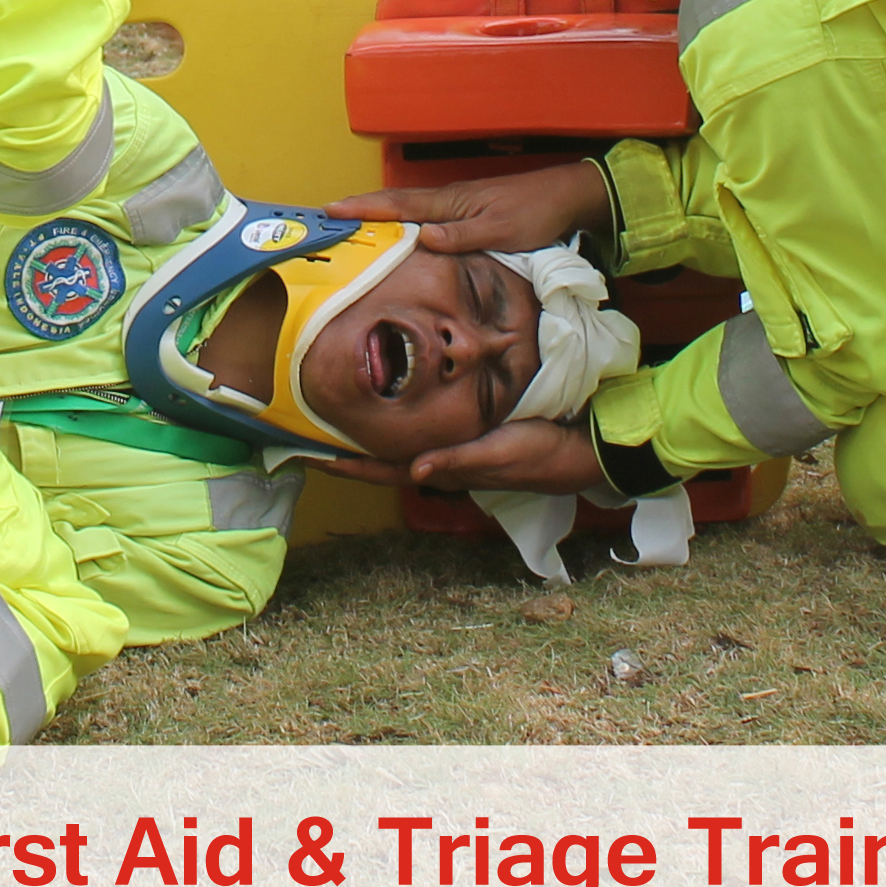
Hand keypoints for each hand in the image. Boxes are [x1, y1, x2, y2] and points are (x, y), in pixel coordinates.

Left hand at [317, 417, 605, 495]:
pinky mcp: (468, 439)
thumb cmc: (539, 453)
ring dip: (369, 441)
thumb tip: (414, 470)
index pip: (385, 470)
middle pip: (383, 461)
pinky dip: (399, 428)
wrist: (578, 451)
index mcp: (444, 470)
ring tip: (337, 426)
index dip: (348, 465)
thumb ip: (458, 461)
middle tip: (307, 438)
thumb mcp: (499, 454)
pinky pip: (422, 436)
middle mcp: (442, 465)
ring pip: (399, 448)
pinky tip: (389, 416)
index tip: (308, 456)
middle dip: (347, 452)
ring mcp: (454, 454)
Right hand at [327, 159, 610, 253]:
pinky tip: (401, 228)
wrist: (566, 196)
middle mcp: (450, 199)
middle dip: (362, 207)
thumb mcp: (501, 231)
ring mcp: (459, 203)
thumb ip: (462, 236)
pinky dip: (404, 217)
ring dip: (380, 212)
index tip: (333, 210)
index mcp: (452, 202)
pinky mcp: (469, 210)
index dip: (365, 208)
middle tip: (329, 213)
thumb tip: (421, 238)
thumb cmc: (536, 215)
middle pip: (397, 203)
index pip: (400, 206)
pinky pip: (426, 213)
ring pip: (410, 208)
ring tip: (353, 221)